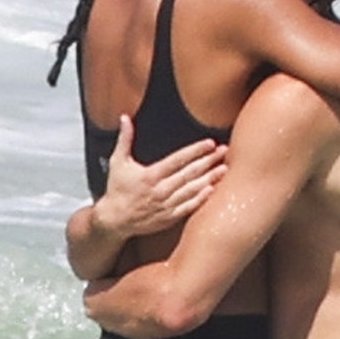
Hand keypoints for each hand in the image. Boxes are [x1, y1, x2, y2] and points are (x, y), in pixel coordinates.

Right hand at [93, 114, 227, 238]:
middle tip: (225, 151)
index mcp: (151, 175)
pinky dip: (202, 198)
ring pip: (193, 189)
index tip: (210, 143)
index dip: (195, 151)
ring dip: (210, 178)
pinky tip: (213, 190)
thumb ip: (124, 139)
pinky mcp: (169, 217)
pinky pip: (189, 207)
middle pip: (190, 173)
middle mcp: (161, 190)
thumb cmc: (117, 189)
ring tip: (224, 168)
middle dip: (209, 161)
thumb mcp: (117, 162)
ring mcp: (166, 205)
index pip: (178, 160)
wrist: (114, 220)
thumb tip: (124, 118)